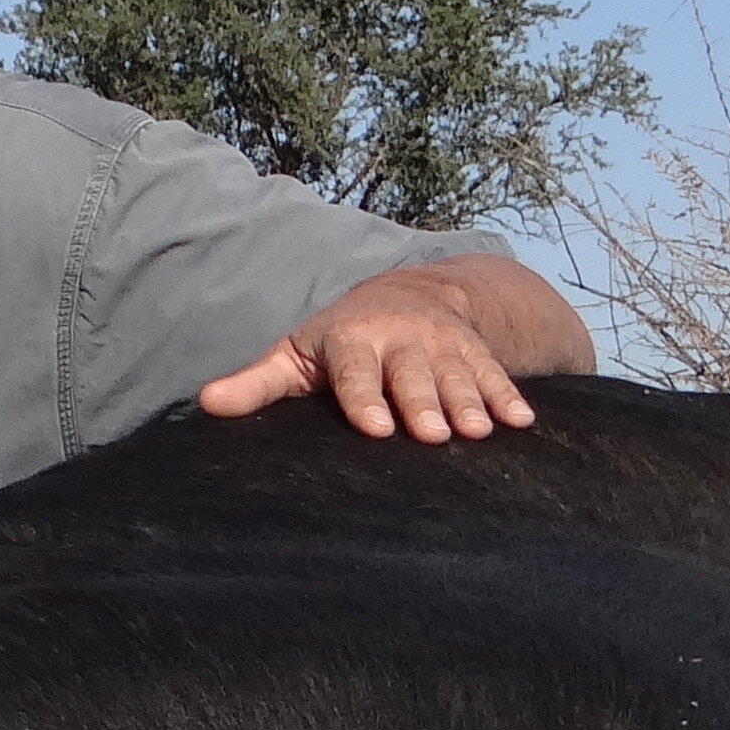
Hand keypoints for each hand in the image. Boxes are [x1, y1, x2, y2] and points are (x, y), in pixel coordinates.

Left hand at [197, 258, 565, 443]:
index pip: (355, 370)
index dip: (365, 397)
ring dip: (470, 402)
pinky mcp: (475, 351)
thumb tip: (205, 403)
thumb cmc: (337, 343)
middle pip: (412, 373)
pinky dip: (509, 396)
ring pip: (457, 373)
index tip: (374, 429)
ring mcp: (441, 343)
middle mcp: (399, 337)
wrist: (410, 294)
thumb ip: (257, 383)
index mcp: (350, 340)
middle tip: (433, 436)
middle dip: (424, 401)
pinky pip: (495, 373)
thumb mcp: (296, 357)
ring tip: (480, 433)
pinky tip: (524, 423)